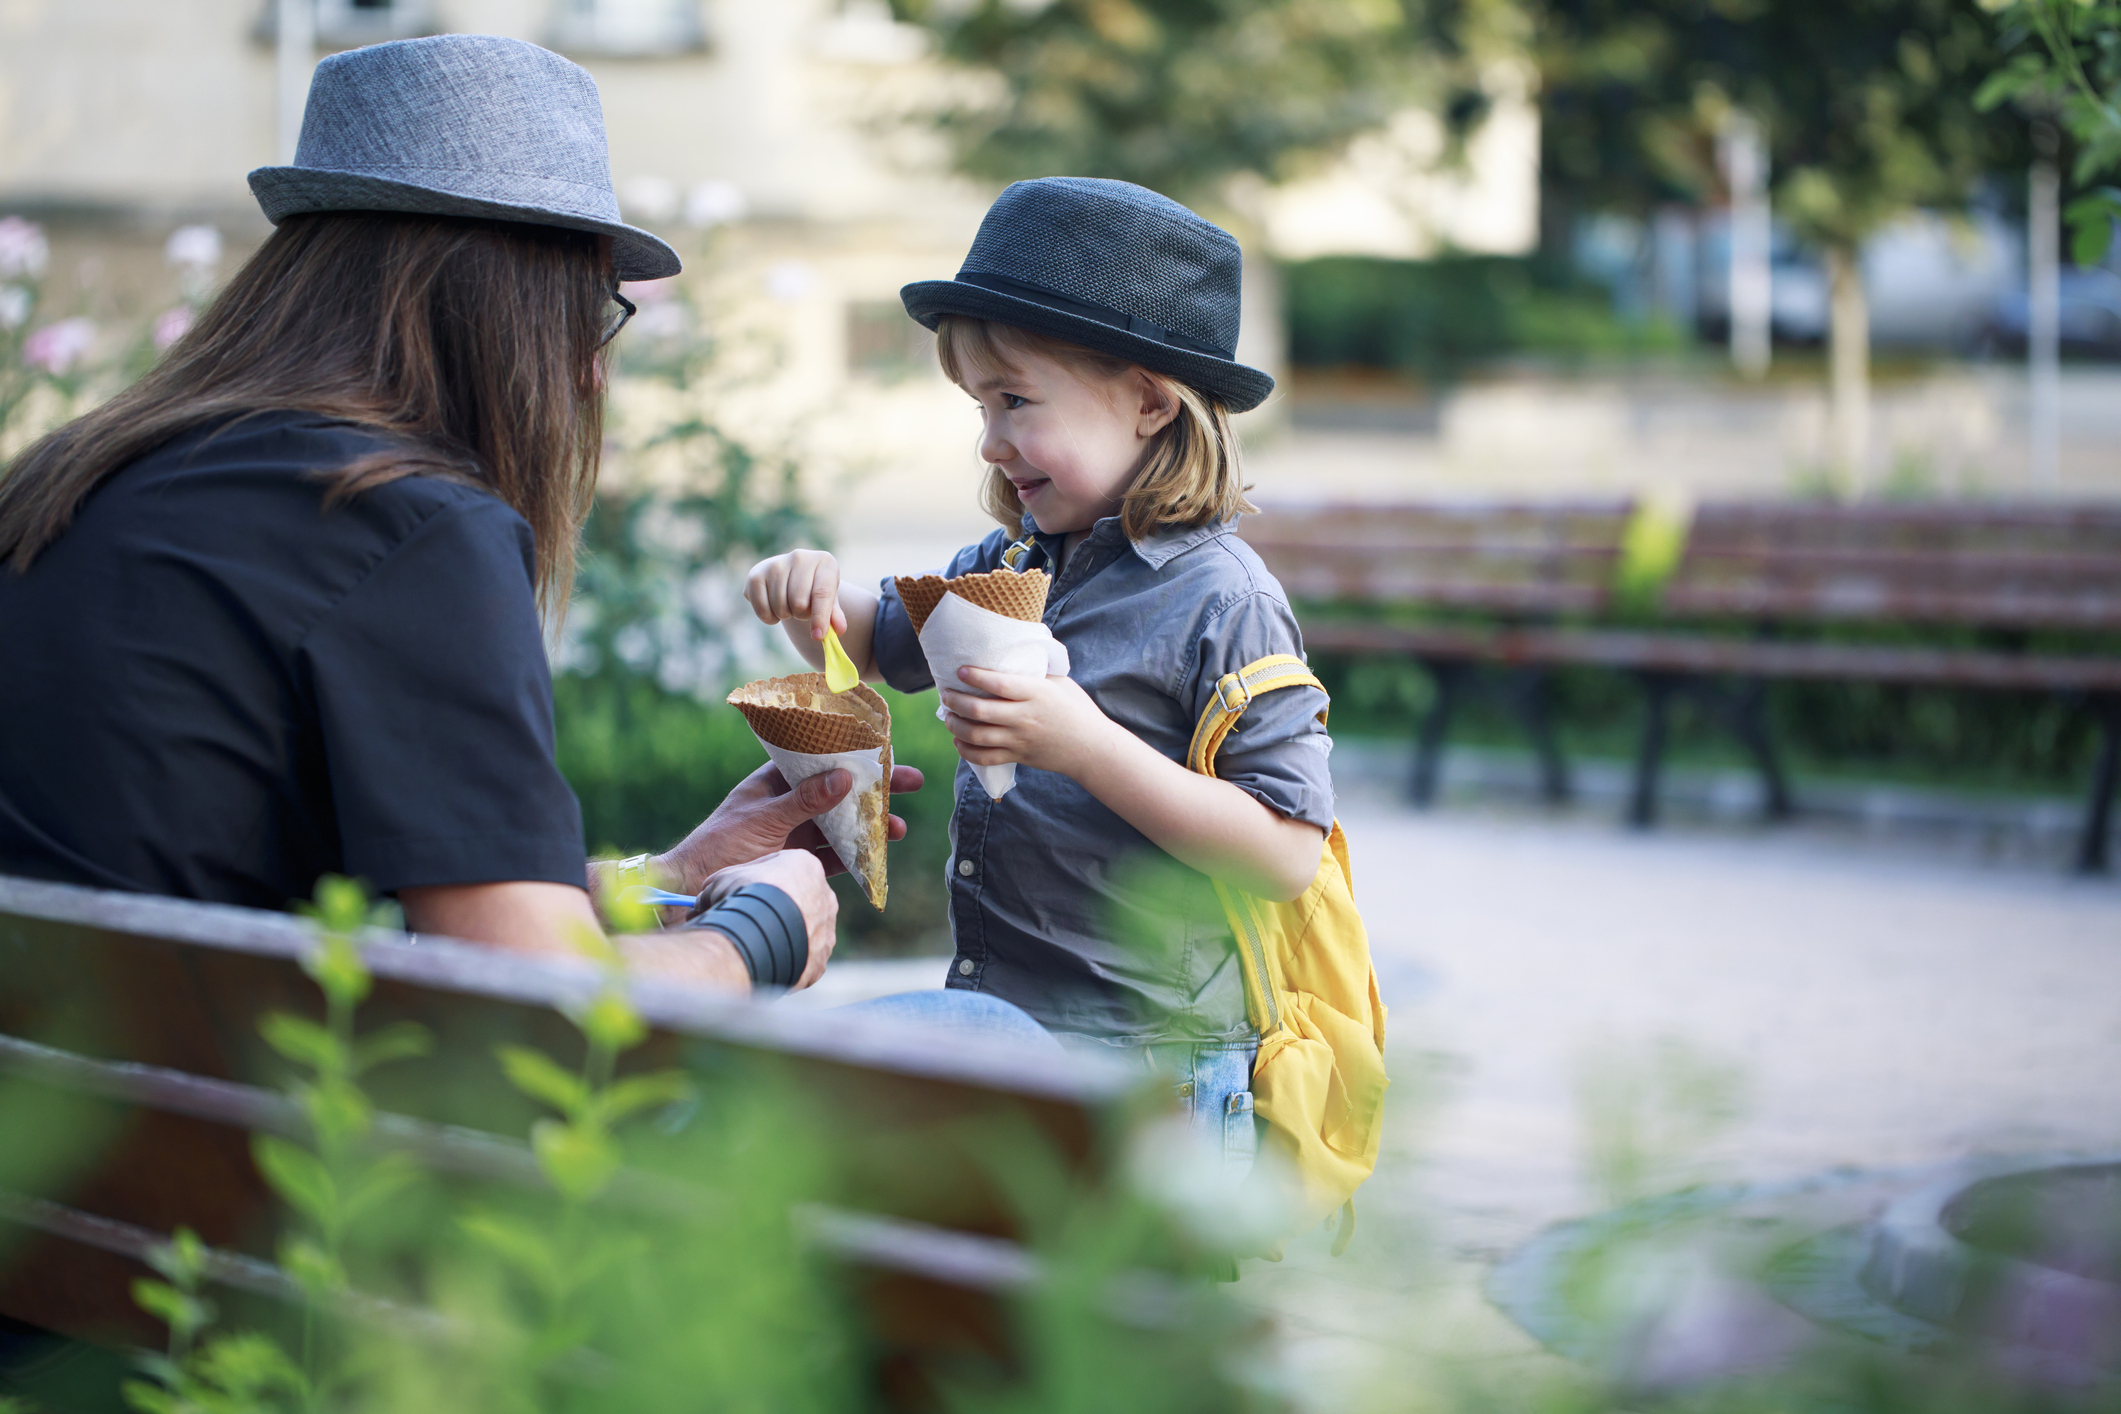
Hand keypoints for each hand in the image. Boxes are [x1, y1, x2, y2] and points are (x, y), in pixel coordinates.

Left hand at [656, 760, 923, 890]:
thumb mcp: (762, 819)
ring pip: (841, 825)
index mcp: (774, 782)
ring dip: (870, 826)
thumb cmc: (718, 845)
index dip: (851, 753)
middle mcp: (788, 805)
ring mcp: (795, 834)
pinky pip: (833, 858)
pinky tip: (877, 857)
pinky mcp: (798, 862)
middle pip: (839, 791)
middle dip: (875, 789)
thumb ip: (804, 801)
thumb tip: (844, 777)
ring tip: (898, 829)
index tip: (883, 749)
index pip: (819, 758)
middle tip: (912, 782)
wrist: (691, 890)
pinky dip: (856, 857)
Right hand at [693, 849, 838, 989]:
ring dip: (781, 937)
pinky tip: (763, 962)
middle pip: (797, 901)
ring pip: (801, 932)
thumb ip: (718, 886)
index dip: (756, 880)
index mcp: (806, 867)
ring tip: (753, 944)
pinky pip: (801, 959)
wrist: (760, 931)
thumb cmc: (743, 896)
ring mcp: (826, 930)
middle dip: (773, 910)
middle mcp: (824, 896)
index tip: (739, 892)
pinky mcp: (820, 959)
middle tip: (748, 920)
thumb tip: (702, 902)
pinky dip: (784, 961)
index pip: (782, 869)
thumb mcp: (722, 880)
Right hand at [745, 549, 844, 643]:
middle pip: (799, 603)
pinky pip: (762, 609)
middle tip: (802, 609)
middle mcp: (800, 557)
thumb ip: (834, 616)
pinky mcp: (755, 574)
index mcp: (825, 562)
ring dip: (786, 615)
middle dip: (801, 614)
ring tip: (789, 605)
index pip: (822, 593)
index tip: (818, 636)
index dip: (820, 617)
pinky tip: (774, 608)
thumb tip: (839, 630)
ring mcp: (776, 564)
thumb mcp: (829, 601)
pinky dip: (769, 618)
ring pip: (780, 607)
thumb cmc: (814, 590)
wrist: (791, 576)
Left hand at [937, 666, 1118, 779]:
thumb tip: (1012, 652)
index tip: (960, 670)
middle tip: (946, 693)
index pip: (999, 684)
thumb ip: (1035, 672)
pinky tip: (959, 740)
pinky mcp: (1018, 756)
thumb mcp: (1060, 682)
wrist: (1091, 747)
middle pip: (980, 711)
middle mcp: (1025, 717)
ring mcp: (1020, 739)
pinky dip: (966, 750)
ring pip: (977, 735)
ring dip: (955, 725)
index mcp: (1036, 694)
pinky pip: (984, 757)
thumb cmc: (1076, 709)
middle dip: (955, 701)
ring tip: (948, 716)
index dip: (976, 676)